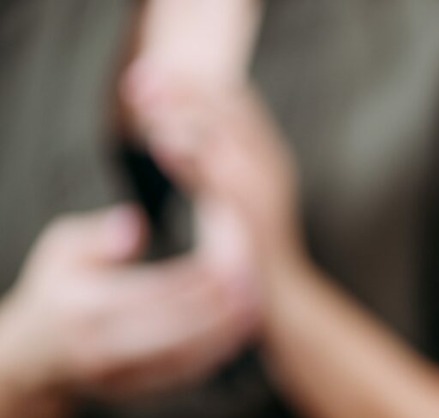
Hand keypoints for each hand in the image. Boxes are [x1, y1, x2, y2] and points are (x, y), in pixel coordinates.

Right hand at [0, 205, 257, 399]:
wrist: (36, 354)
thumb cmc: (59, 289)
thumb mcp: (62, 250)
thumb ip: (98, 235)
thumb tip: (136, 224)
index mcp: (84, 307)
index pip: (155, 290)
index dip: (197, 276)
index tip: (231, 258)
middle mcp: (100, 346)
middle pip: (175, 326)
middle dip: (219, 305)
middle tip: (254, 283)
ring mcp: (117, 375)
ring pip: (183, 356)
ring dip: (225, 333)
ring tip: (256, 308)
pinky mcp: (134, 392)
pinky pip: (182, 376)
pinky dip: (215, 355)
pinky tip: (239, 333)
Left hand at [122, 63, 306, 293]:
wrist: (284, 308)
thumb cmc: (251, 261)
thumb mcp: (227, 205)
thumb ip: (206, 169)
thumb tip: (168, 134)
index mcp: (270, 160)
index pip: (236, 103)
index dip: (193, 83)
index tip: (150, 73)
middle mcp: (276, 168)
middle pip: (232, 109)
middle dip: (184, 90)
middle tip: (138, 81)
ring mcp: (270, 193)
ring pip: (230, 136)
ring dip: (185, 115)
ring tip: (144, 106)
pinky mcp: (258, 222)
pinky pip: (223, 179)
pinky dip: (191, 158)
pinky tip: (159, 145)